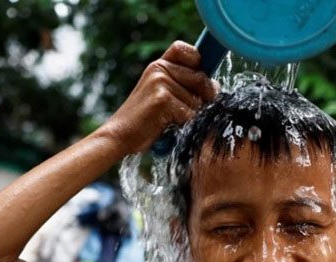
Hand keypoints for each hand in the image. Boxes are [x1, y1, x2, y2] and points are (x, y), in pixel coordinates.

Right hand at [100, 41, 217, 154]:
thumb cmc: (145, 120)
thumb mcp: (162, 94)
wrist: (119, 136)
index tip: (197, 83)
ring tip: (172, 121)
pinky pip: (191, 114)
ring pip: (198, 100)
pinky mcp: (162, 99)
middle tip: (185, 112)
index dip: (199, 64)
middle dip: (203, 98)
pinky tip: (169, 127)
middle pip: (202, 78)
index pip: (189, 51)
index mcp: (160, 64)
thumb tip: (216, 86)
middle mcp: (159, 68)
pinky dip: (185, 125)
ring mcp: (160, 82)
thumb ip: (185, 85)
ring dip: (192, 116)